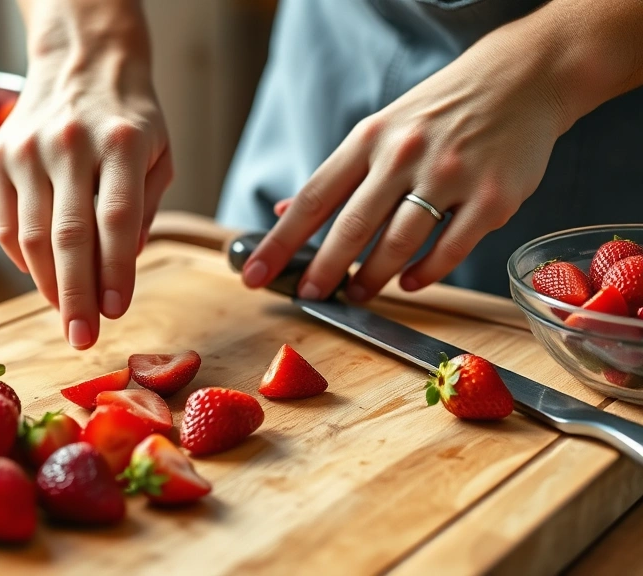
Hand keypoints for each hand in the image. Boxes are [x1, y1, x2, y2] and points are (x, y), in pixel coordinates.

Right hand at [0, 0, 171, 348]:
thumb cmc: (128, 117)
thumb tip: (119, 271)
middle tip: (83, 338)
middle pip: (68, 236)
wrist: (81, 60)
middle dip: (76, 297)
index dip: (115, 271)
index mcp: (121, 140)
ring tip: (67, 315)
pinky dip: (24, 260)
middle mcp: (68, 143)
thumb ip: (142, 212)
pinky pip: (7, 225)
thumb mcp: (157, 155)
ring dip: (48, 287)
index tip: (117, 312)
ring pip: (33, 237)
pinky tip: (43, 277)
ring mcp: (26, 149)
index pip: (116, 219)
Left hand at [242, 22, 568, 301]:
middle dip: (322, 269)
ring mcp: (450, 176)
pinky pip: (450, 248)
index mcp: (368, 139)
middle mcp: (403, 155)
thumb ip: (336, 175)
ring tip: (357, 294)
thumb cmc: (441, 110)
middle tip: (308, 295)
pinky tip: (409, 282)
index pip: (311, 199)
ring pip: (398, 243)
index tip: (253, 274)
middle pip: (351, 226)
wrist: (522, 79)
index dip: (278, 242)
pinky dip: (425, 273)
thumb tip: (283, 210)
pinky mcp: (492, 196)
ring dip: (371, 278)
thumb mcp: (380, 129)